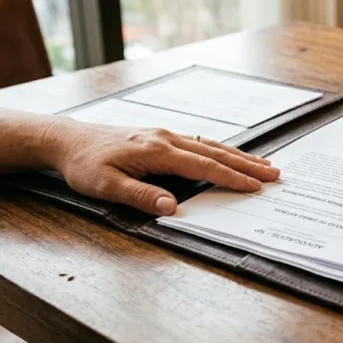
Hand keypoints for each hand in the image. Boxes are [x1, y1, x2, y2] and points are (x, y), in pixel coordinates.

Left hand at [47, 121, 279, 215]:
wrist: (68, 140)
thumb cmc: (85, 165)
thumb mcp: (106, 186)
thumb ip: (141, 195)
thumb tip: (173, 207)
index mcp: (157, 150)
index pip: (204, 166)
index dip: (231, 178)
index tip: (255, 187)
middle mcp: (167, 138)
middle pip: (216, 152)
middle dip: (247, 164)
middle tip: (275, 173)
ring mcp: (166, 135)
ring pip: (211, 145)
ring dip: (239, 156)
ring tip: (263, 164)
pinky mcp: (162, 137)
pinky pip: (200, 142)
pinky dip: (221, 150)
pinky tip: (230, 155)